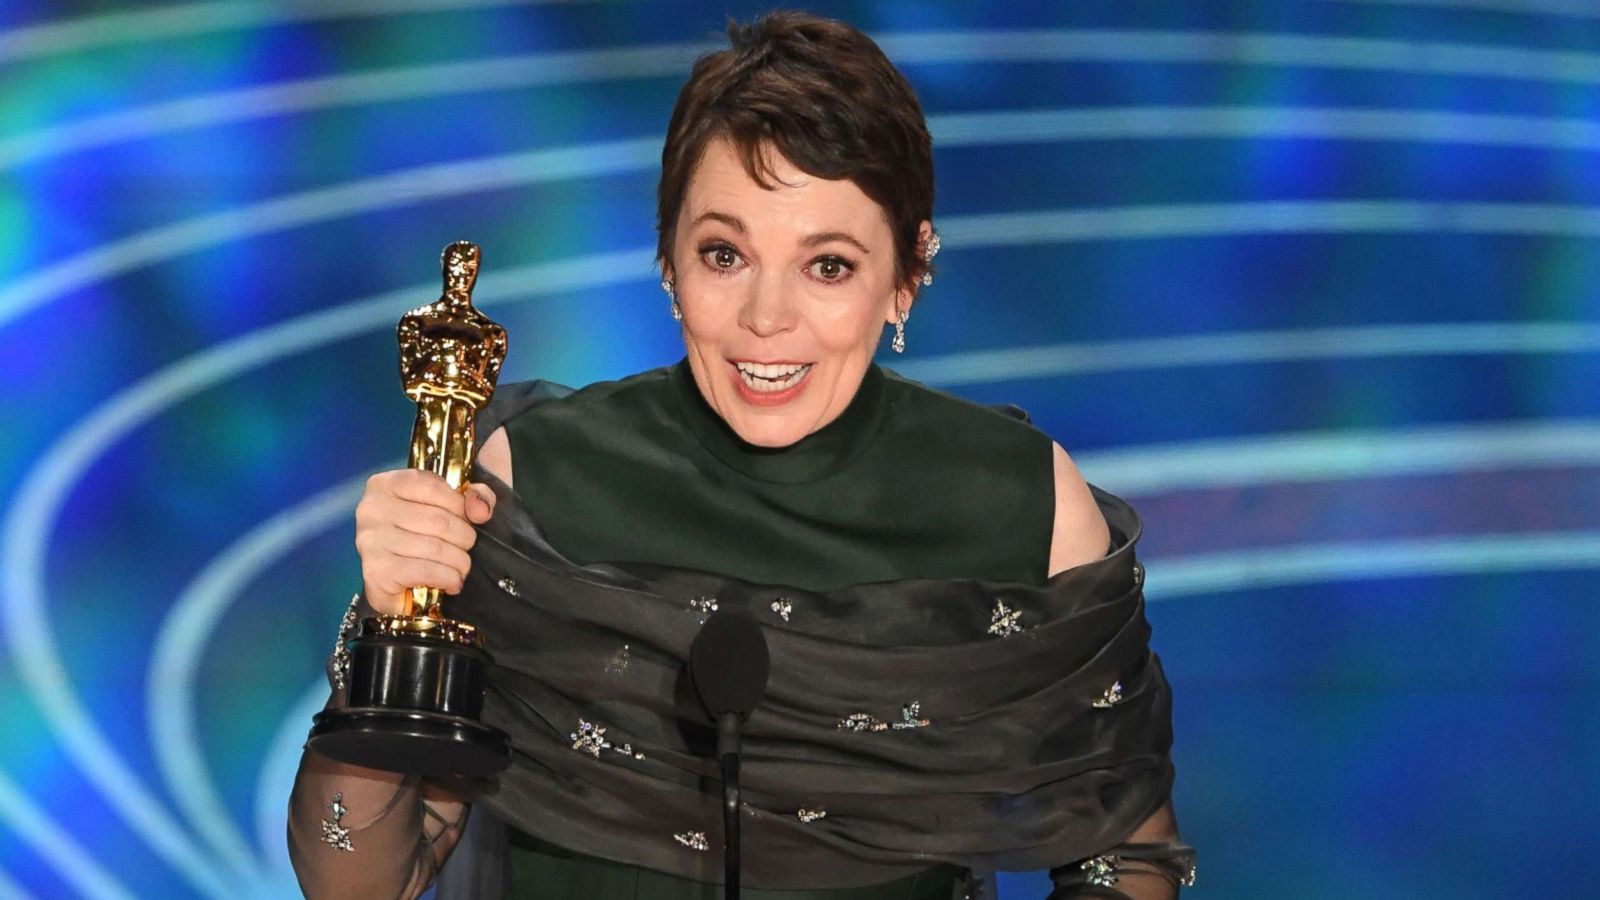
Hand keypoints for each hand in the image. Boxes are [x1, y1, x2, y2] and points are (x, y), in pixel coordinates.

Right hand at [353, 469, 496, 614]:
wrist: (396, 587)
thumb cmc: (421, 539)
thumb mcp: (449, 505)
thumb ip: (474, 496)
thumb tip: (481, 510)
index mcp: (386, 484)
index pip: (434, 487)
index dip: (460, 506)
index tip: (467, 520)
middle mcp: (372, 509)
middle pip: (439, 520)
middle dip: (464, 538)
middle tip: (464, 549)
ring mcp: (370, 540)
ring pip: (436, 548)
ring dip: (460, 562)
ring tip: (461, 568)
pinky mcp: (376, 571)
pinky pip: (427, 571)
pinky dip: (449, 578)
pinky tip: (452, 582)